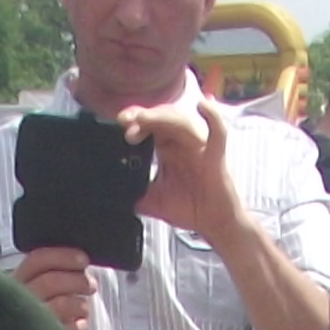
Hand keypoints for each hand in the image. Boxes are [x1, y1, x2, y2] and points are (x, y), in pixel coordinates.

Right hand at [13, 243, 97, 329]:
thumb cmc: (35, 315)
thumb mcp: (32, 289)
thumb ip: (49, 274)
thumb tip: (81, 265)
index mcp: (14, 283)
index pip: (37, 260)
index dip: (63, 256)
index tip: (83, 260)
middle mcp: (17, 301)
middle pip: (51, 281)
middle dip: (78, 280)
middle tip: (91, 285)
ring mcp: (28, 324)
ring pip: (61, 304)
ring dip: (80, 304)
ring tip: (84, 308)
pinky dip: (80, 326)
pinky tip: (79, 325)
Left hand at [120, 81, 243, 244]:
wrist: (213, 225)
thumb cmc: (188, 208)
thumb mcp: (153, 201)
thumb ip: (135, 193)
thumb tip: (112, 193)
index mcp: (167, 148)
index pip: (149, 125)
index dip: (135, 121)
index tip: (119, 123)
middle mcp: (182, 142)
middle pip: (163, 118)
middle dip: (143, 117)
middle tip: (125, 122)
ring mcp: (200, 147)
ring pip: (182, 122)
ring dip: (162, 117)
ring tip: (144, 119)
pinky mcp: (216, 157)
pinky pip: (218, 133)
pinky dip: (213, 117)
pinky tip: (202, 105)